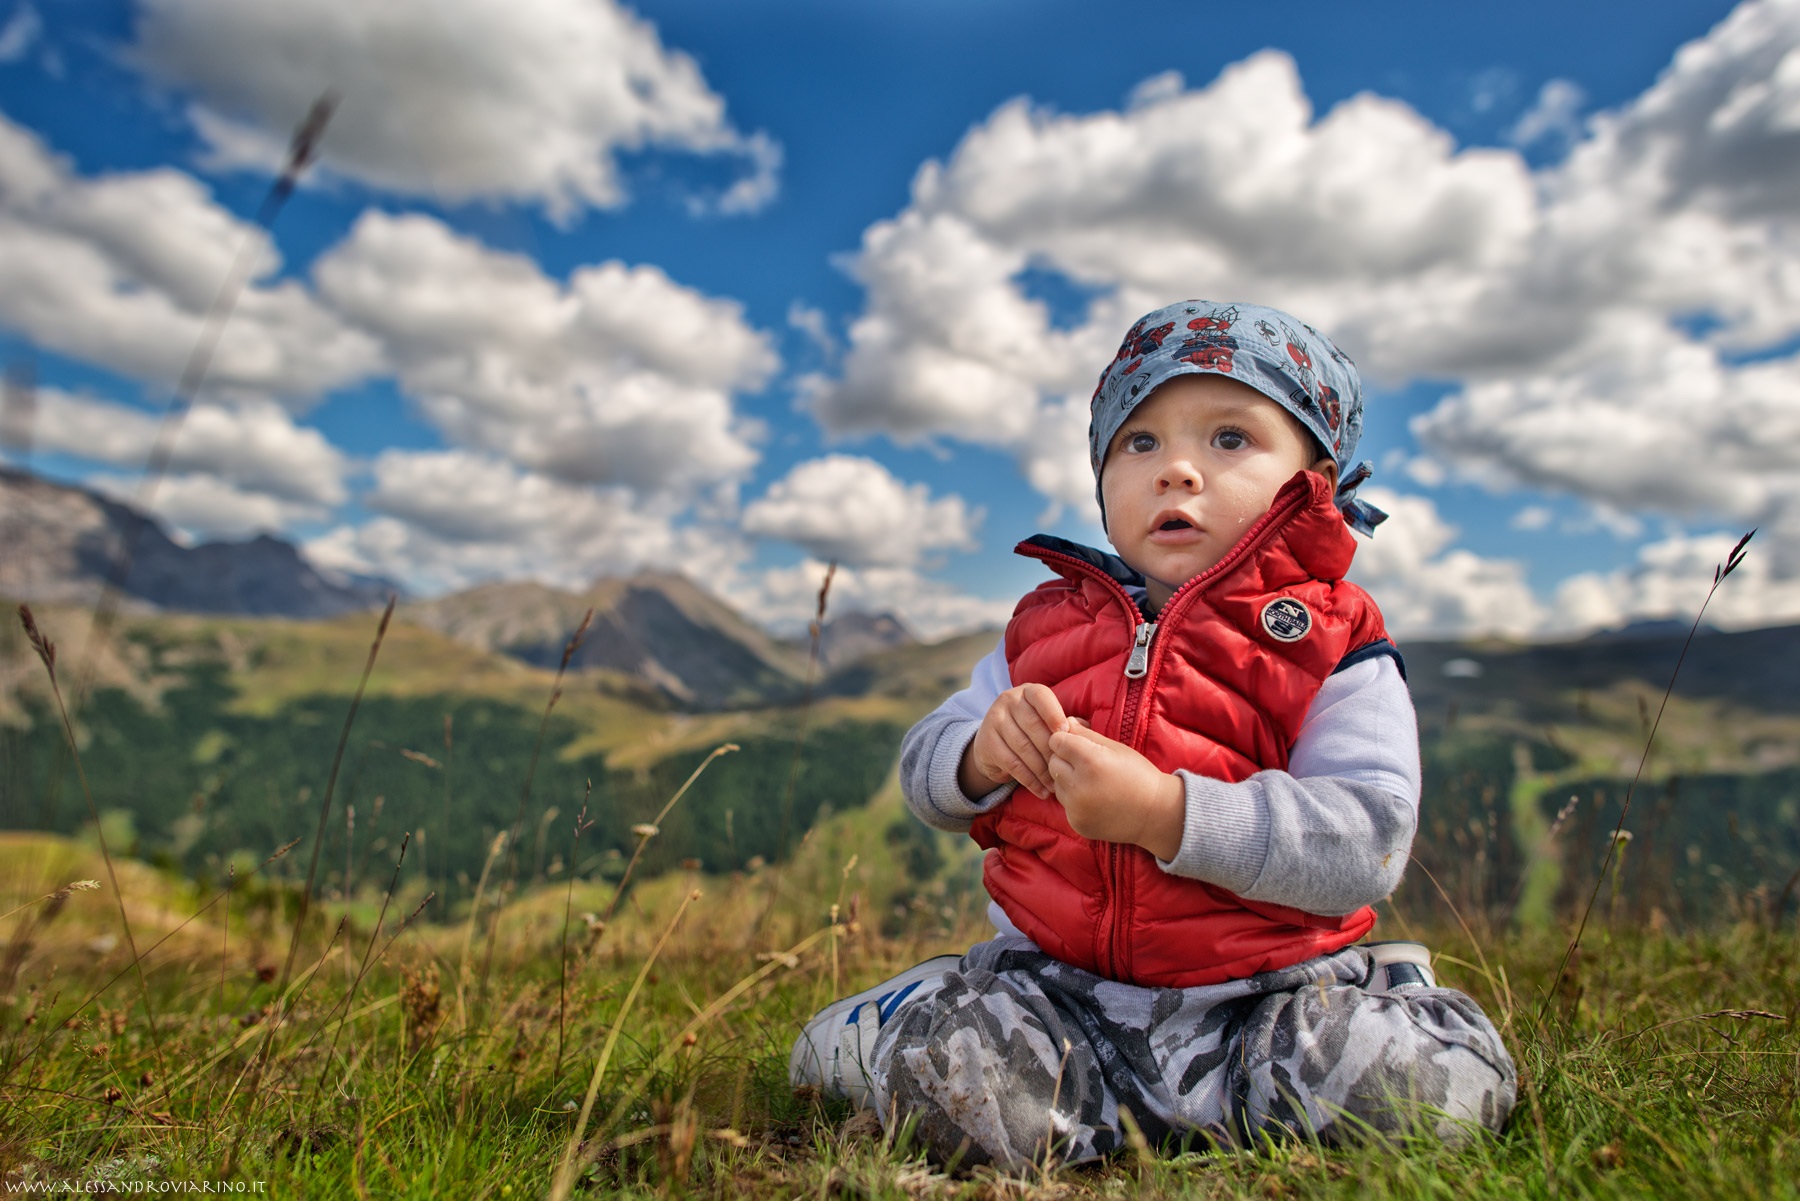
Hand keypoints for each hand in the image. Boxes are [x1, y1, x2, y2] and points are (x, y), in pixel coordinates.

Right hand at [959, 683, 1066, 798]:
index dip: (1054, 713)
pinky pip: (1012, 764)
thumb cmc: (1030, 731)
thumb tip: (1084, 730)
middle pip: (1032, 725)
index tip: (1065, 733)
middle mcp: (1008, 701)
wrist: (993, 745)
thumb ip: (1065, 724)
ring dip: (1042, 770)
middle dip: (1051, 750)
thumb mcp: (1045, 721)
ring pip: (1023, 747)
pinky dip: (1029, 780)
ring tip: (1056, 785)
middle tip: (1066, 768)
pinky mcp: (987, 743)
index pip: (1040, 695)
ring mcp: (994, 720)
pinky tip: (1041, 790)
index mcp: (1027, 692)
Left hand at [1046, 721, 1183, 859]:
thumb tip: (1065, 722)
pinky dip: (1074, 799)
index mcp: (1091, 761)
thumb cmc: (1138, 774)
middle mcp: (1080, 786)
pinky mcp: (1076, 822)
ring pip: (1056, 783)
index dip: (1065, 740)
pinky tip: (1094, 799)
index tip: (1077, 744)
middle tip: (1085, 763)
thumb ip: (1086, 734)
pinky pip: (1064, 804)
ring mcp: (1077, 808)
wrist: (1155, 813)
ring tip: (1091, 782)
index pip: (1056, 741)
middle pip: (1053, 763)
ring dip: (1067, 779)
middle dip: (1064, 759)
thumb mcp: (1115, 748)